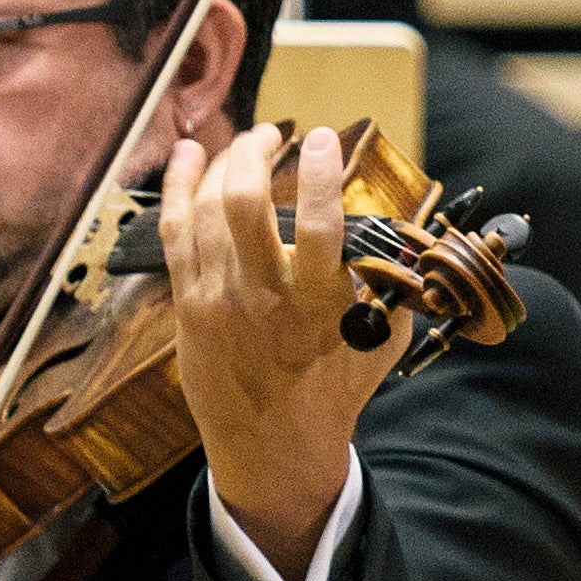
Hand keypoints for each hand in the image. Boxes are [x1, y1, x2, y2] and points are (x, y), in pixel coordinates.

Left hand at [158, 122, 399, 568]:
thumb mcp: (380, 339)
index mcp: (318, 306)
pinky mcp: (188, 302)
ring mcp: (217, 298)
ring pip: (207, 208)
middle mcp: (262, 297)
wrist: (274, 447)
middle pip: (244, 204)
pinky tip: (189, 156)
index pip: (317, 228)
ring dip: (225, 162)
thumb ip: (391, 284)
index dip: (319, 175)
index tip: (324, 140)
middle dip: (256, 152)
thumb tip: (405, 230)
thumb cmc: (334, 390)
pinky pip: (175, 230)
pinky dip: (180, 186)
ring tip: (247, 142)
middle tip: (275, 133)